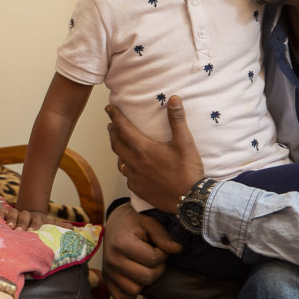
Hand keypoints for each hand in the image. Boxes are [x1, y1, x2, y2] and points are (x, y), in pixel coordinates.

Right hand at [0, 207, 70, 230]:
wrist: (30, 218)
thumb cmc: (41, 226)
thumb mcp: (51, 226)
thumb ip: (61, 227)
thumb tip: (74, 230)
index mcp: (38, 218)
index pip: (37, 219)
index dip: (35, 224)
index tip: (33, 231)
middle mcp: (26, 215)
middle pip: (24, 215)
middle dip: (22, 222)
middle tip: (19, 230)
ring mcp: (16, 214)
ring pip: (12, 212)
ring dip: (11, 219)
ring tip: (9, 228)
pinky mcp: (6, 214)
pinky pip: (2, 211)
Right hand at [102, 203, 182, 298]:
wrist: (115, 222)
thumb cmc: (134, 221)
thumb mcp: (150, 222)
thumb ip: (164, 236)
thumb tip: (178, 249)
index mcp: (122, 243)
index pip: (153, 260)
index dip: (163, 254)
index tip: (160, 247)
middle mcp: (113, 260)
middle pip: (146, 277)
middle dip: (158, 268)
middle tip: (155, 257)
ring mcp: (108, 271)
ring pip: (135, 290)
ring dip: (145, 280)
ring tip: (145, 266)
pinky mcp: (107, 279)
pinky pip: (121, 297)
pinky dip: (131, 292)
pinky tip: (136, 277)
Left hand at [107, 96, 204, 211]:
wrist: (189, 199)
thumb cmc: (187, 170)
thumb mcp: (185, 142)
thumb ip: (177, 119)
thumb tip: (173, 98)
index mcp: (143, 148)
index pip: (122, 128)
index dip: (114, 116)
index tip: (108, 109)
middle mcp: (135, 162)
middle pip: (116, 144)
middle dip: (112, 132)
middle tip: (112, 125)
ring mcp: (135, 177)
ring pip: (120, 161)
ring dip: (118, 150)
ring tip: (120, 144)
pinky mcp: (138, 189)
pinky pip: (127, 176)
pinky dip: (127, 167)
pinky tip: (131, 167)